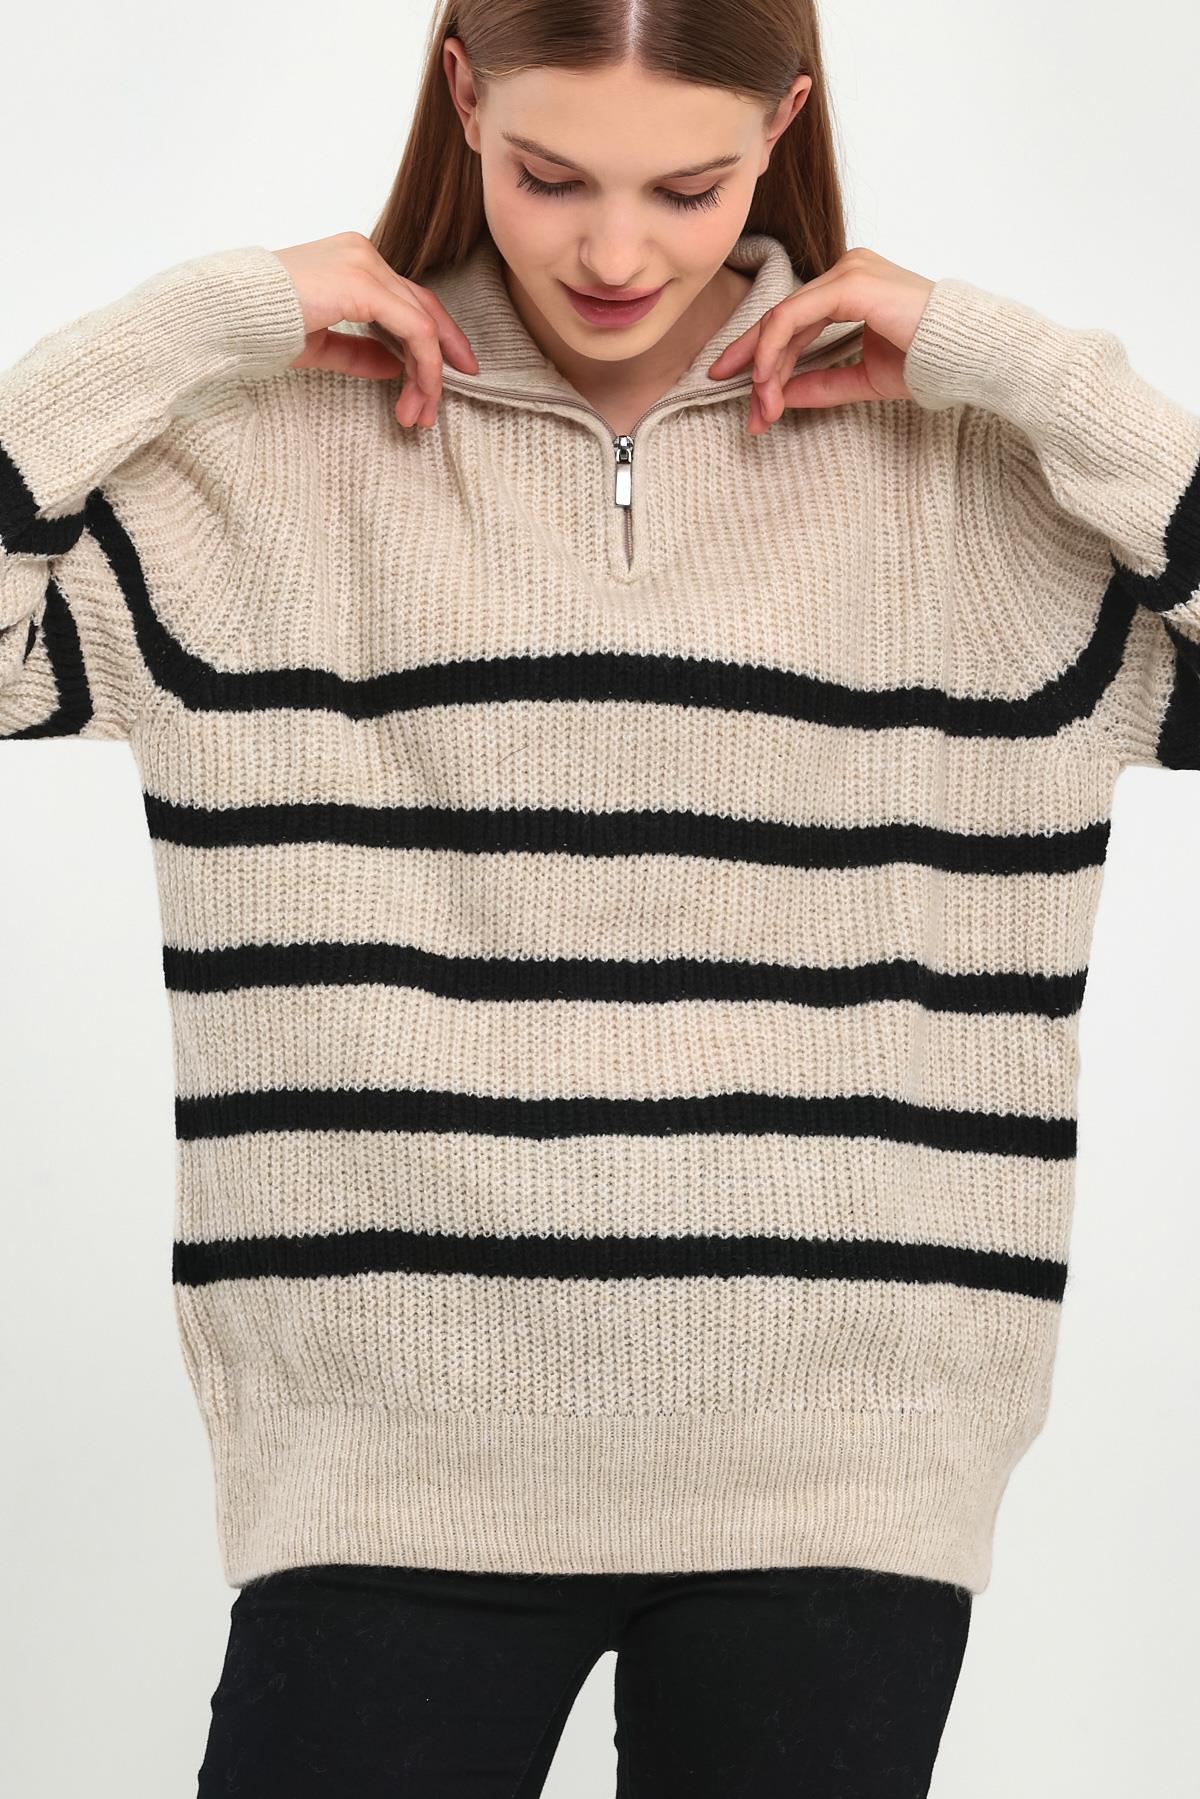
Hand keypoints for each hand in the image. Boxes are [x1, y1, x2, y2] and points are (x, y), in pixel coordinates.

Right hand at [271, 231, 478, 427]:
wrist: (227, 312)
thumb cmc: (258, 325)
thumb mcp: (319, 343)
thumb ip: (359, 351)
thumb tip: (396, 366)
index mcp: (351, 261)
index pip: (406, 299)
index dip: (433, 337)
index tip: (446, 374)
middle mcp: (364, 254)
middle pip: (422, 308)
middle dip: (437, 362)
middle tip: (438, 403)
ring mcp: (366, 264)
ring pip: (422, 323)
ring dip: (427, 375)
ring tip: (420, 414)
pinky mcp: (365, 283)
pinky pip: (414, 329)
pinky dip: (424, 364)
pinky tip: (420, 393)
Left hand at [707, 247, 935, 432]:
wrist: (969, 354)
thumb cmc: (930, 362)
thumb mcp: (863, 378)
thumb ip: (821, 383)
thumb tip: (779, 395)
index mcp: (850, 288)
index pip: (793, 321)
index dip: (763, 359)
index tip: (746, 394)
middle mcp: (845, 273)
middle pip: (781, 319)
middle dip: (756, 368)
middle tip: (748, 413)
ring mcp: (847, 273)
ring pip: (782, 320)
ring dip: (765, 368)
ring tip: (762, 407)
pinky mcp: (850, 284)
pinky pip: (794, 316)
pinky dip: (774, 349)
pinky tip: (766, 378)